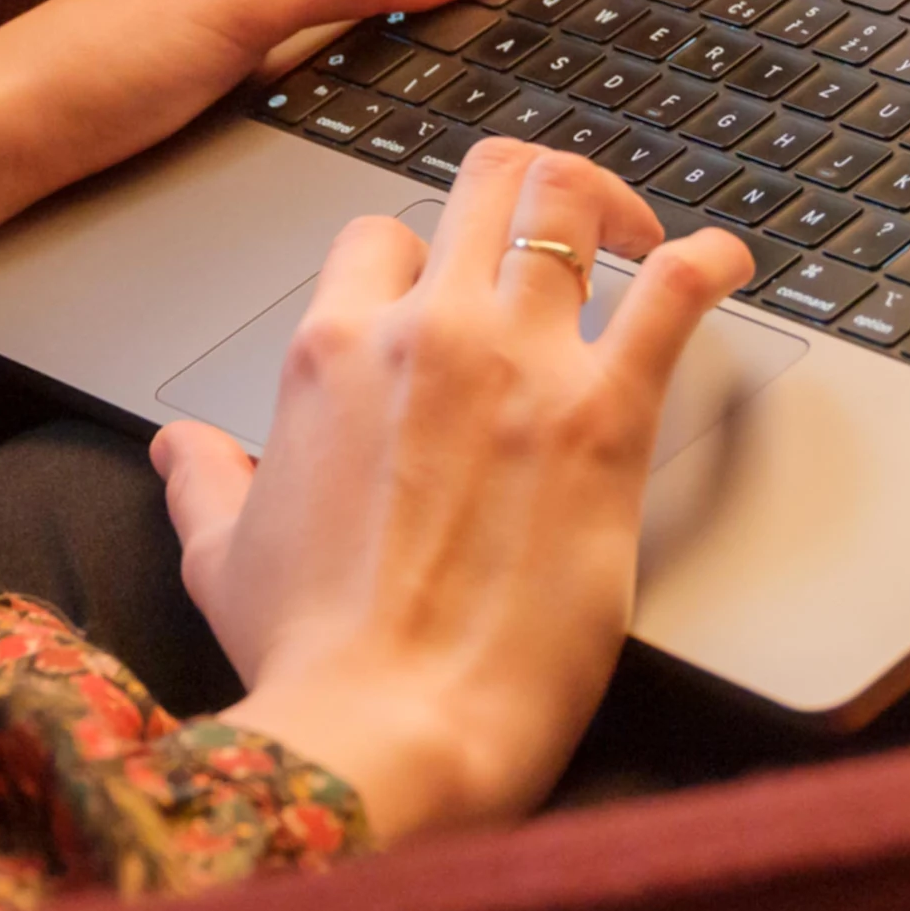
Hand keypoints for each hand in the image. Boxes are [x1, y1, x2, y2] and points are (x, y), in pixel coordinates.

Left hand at [0, 0, 502, 206]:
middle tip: (509, 35)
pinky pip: (300, 89)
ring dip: (386, 52)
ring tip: (453, 72)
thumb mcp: (246, 2)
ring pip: (333, 42)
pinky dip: (342, 95)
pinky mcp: (200, 106)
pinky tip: (356, 125)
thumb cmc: (92, 65)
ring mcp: (218, 44)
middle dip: (430, 4)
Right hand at [153, 141, 754, 840]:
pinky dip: (710, 260)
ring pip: (570, 203)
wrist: (391, 727)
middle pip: (484, 184)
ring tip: (640, 231)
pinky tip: (729, 262)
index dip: (418, 253)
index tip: (450, 283)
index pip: (378, 236)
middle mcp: (425, 333)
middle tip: (564, 224)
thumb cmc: (311, 658)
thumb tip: (179, 450)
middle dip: (524, 186)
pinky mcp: (606, 415)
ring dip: (612, 204)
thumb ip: (205, 484)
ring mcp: (519, 363)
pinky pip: (673, 292)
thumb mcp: (222, 561)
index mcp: (332, 353)